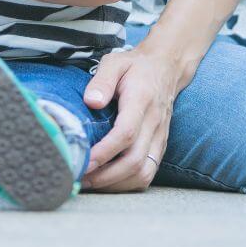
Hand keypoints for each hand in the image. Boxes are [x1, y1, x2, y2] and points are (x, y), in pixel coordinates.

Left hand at [80, 43, 192, 191]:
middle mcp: (154, 124)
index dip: (105, 152)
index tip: (84, 161)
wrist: (166, 68)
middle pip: (135, 160)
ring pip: (144, 172)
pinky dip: (128, 183)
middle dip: (106, 175)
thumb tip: (91, 102)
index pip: (126, 133)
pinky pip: (148, 173)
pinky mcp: (160, 146)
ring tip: (90, 183)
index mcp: (141, 102)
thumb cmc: (135, 66)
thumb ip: (102, 80)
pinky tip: (107, 182)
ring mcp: (160, 138)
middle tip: (79, 178)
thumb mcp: (115, 63)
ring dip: (116, 184)